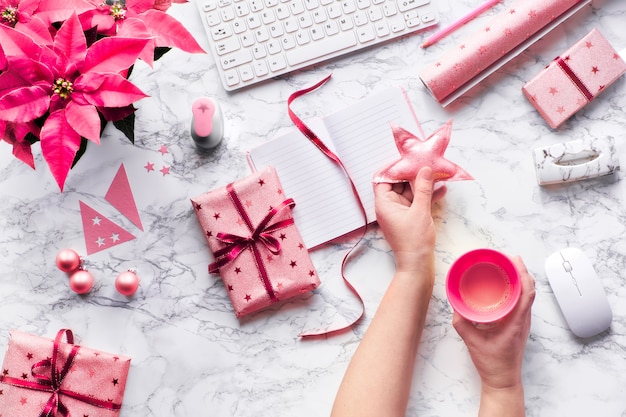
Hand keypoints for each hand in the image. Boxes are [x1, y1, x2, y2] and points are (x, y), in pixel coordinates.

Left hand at [373, 166, 445, 273]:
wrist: (417, 265)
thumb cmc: (414, 241)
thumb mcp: (420, 211)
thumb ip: (423, 188)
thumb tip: (425, 169)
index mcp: (384, 203)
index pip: (383, 178)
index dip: (394, 167)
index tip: (408, 158)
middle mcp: (389, 206)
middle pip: (398, 183)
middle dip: (413, 173)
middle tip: (426, 162)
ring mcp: (399, 211)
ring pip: (410, 191)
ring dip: (423, 183)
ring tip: (437, 173)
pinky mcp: (410, 217)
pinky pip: (417, 201)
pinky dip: (427, 195)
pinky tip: (442, 188)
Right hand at [452, 256, 535, 389]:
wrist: (502, 380)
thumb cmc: (492, 363)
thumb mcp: (471, 341)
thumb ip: (461, 322)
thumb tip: (454, 304)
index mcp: (516, 322)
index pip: (527, 292)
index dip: (523, 273)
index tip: (514, 260)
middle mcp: (523, 320)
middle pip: (529, 289)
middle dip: (521, 270)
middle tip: (508, 258)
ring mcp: (523, 322)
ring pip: (527, 295)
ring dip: (520, 279)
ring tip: (508, 267)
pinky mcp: (519, 325)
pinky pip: (522, 302)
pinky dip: (517, 289)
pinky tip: (506, 285)